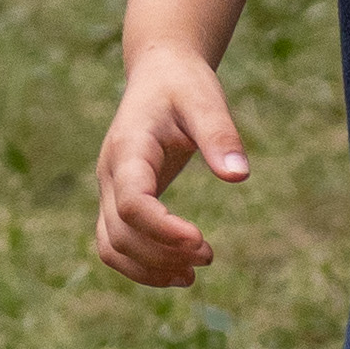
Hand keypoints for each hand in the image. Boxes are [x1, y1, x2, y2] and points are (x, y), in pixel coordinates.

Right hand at [93, 42, 248, 286]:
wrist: (159, 74)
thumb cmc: (182, 84)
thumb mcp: (205, 100)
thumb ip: (220, 135)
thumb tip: (239, 177)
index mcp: (128, 148)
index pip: (133, 202)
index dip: (163, 229)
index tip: (201, 241)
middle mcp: (110, 174)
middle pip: (120, 233)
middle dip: (162, 254)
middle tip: (208, 256)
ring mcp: (109, 189)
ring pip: (112, 246)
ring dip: (148, 268)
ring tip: (193, 274)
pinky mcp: (118, 200)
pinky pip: (116, 244)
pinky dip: (141, 265)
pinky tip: (178, 270)